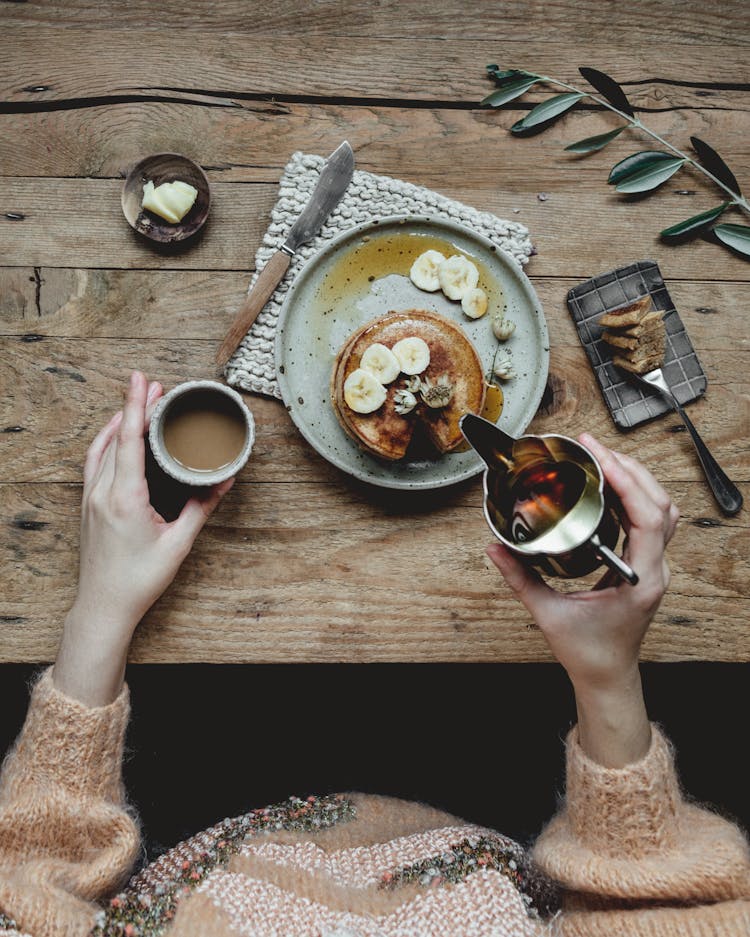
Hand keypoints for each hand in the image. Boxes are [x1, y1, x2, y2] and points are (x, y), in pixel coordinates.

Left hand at [54, 371, 234, 704]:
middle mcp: (102, 493)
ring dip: (119, 421)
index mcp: (125, 498)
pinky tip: (116, 435)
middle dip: (134, 408)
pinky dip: (106, 441)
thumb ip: (202, 507)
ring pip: (101, 447)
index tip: (142, 381)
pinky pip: (94, 462)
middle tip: (155, 387)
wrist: (104, 606)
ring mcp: (91, 498)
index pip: (128, 440)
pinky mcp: (88, 505)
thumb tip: (224, 479)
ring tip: (139, 403)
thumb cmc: (140, 580)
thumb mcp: (179, 543)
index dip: (135, 406)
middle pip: (115, 437)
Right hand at [487, 434, 678, 764]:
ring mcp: (654, 565)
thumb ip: (520, 578)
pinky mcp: (645, 564)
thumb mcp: (549, 614)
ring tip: (603, 457)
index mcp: (640, 579)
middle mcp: (654, 568)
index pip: (648, 519)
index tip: (601, 457)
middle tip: (593, 447)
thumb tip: (495, 548)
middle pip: (660, 503)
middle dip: (629, 468)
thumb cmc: (588, 652)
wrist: (608, 676)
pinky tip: (610, 485)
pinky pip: (652, 520)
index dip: (628, 482)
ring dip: (636, 478)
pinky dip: (635, 495)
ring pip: (662, 508)